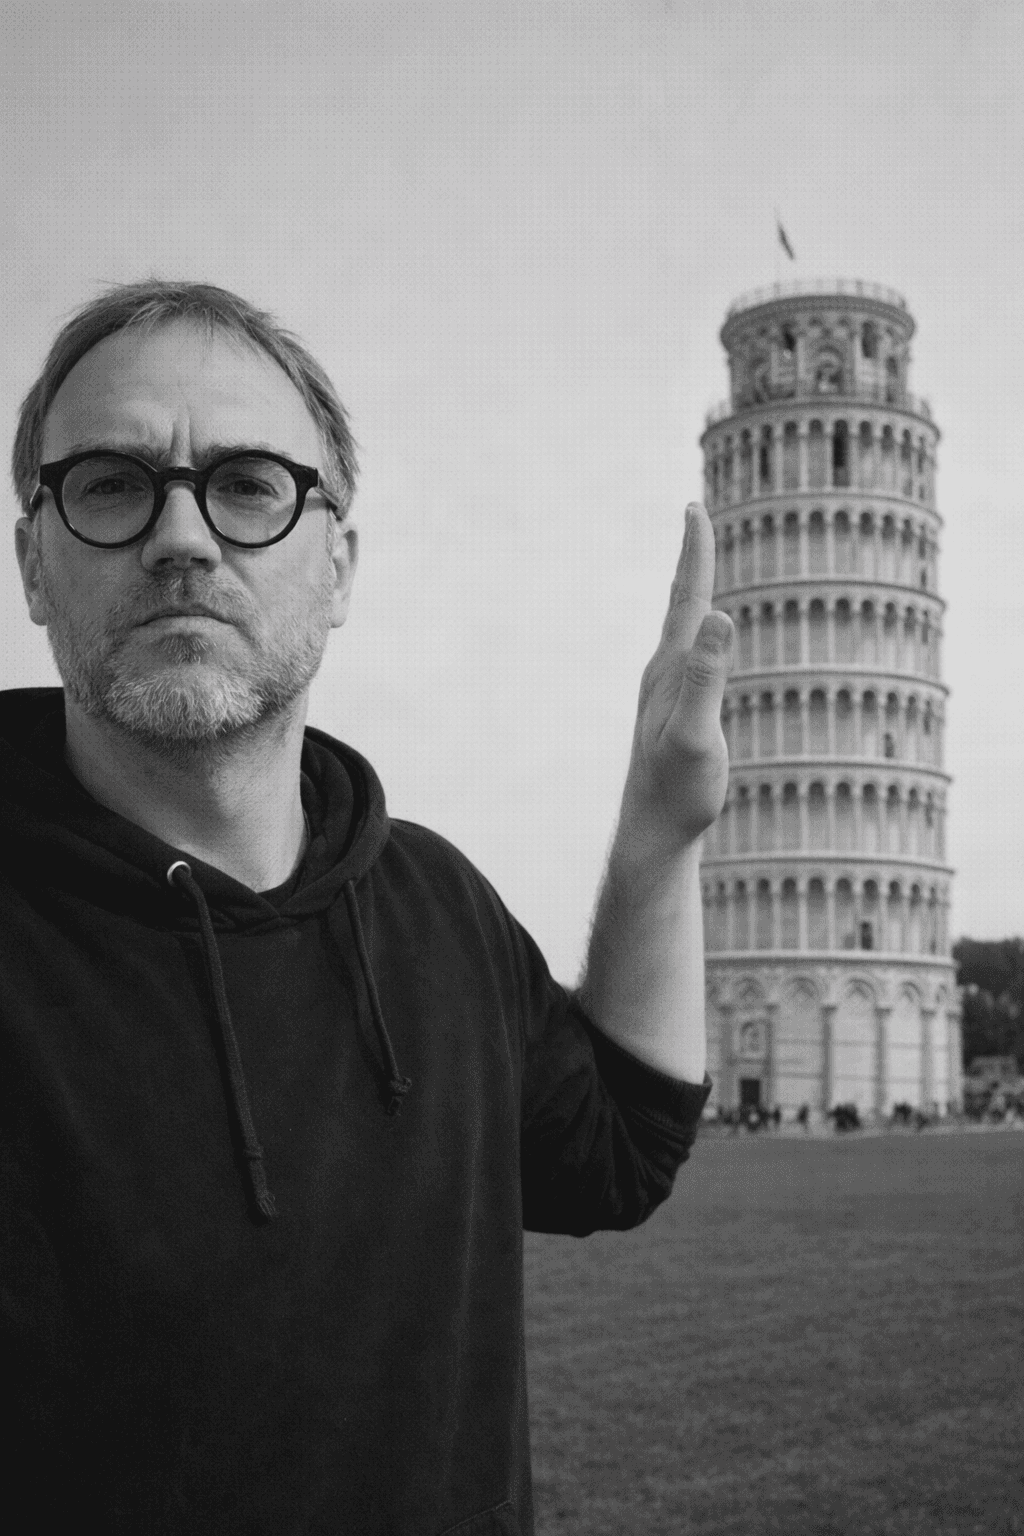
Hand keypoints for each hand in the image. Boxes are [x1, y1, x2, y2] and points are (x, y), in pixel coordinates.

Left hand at [618, 502, 732, 863]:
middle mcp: (663, 673)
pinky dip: (699, 631)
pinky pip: (690, 657)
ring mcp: (667, 693)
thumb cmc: (677, 791)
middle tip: (696, 514)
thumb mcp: (697, 734)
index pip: (688, 599)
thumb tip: (720, 617)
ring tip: (697, 561)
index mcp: (670, 669)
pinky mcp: (675, 713)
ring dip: (694, 590)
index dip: (694, 553)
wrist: (651, 834)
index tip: (695, 508)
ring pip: (684, 630)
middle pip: (683, 604)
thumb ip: (707, 677)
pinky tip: (700, 640)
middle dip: (693, 558)